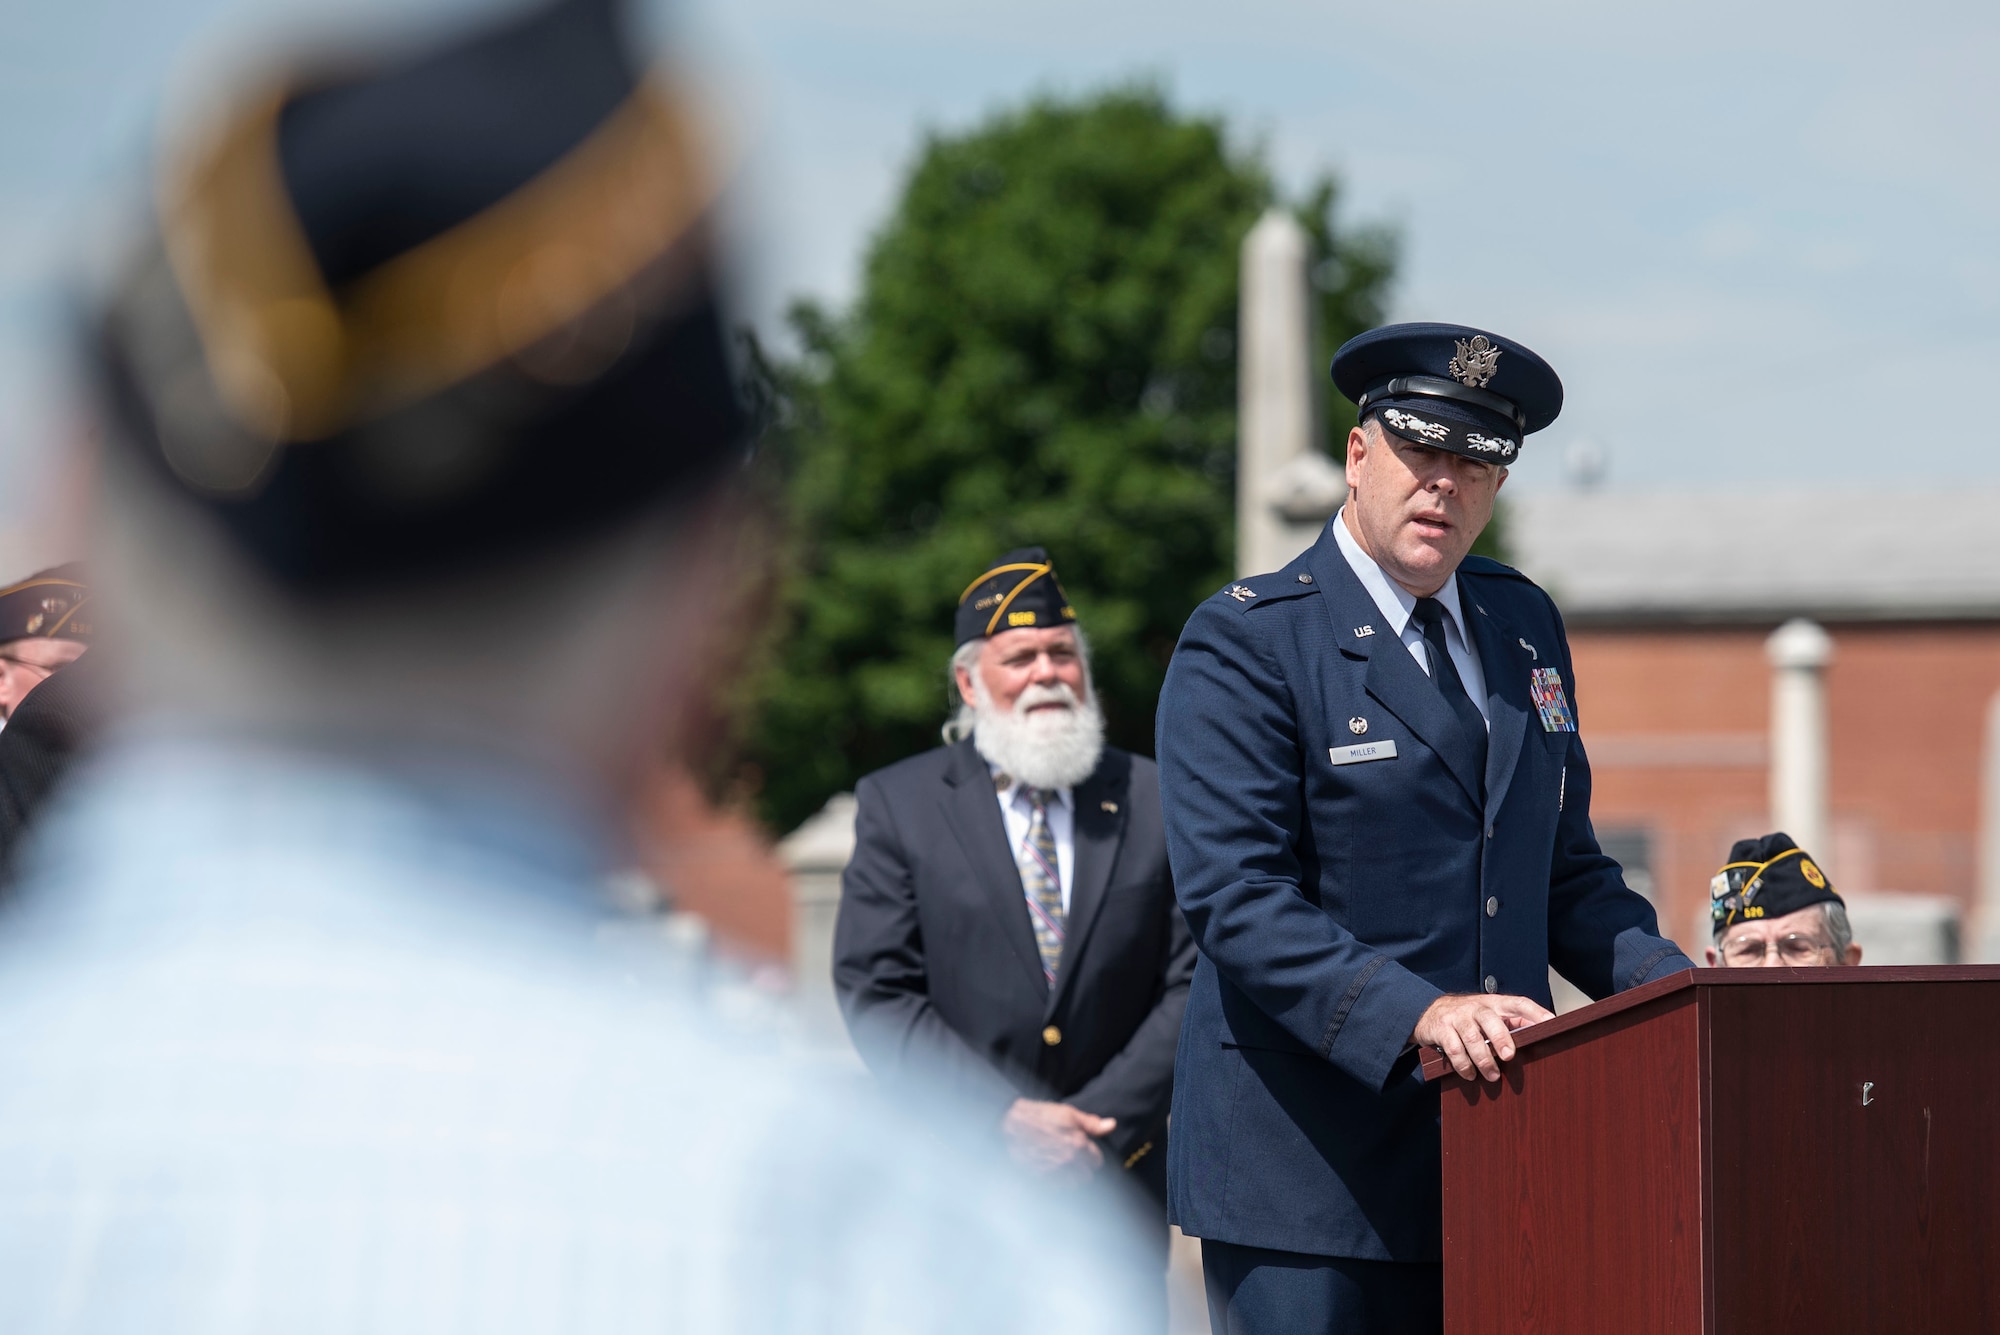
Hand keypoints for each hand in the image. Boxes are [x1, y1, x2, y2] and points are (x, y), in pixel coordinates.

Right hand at [1001, 1099, 1116, 1181]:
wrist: (1010, 1123)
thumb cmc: (1040, 1116)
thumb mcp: (1068, 1113)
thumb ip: (1092, 1123)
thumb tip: (1112, 1125)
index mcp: (1079, 1143)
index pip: (1097, 1160)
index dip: (1092, 1154)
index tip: (1085, 1150)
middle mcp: (1068, 1160)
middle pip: (1087, 1175)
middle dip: (1083, 1167)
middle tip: (1074, 1158)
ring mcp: (1053, 1170)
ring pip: (1073, 1184)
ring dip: (1071, 1177)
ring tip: (1063, 1166)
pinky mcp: (1040, 1177)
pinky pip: (1056, 1188)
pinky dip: (1056, 1182)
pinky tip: (1051, 1170)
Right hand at [1413, 993, 1554, 1081]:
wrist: (1429, 1011)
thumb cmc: (1468, 1018)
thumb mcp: (1489, 1016)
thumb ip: (1511, 1024)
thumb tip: (1539, 1039)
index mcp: (1494, 1003)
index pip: (1518, 1003)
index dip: (1535, 1012)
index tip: (1551, 1023)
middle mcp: (1476, 1007)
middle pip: (1490, 1019)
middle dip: (1501, 1038)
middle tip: (1509, 1056)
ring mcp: (1457, 1017)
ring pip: (1472, 1037)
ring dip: (1483, 1059)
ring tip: (1493, 1076)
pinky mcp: (1441, 1029)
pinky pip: (1453, 1048)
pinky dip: (1463, 1065)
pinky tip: (1470, 1075)